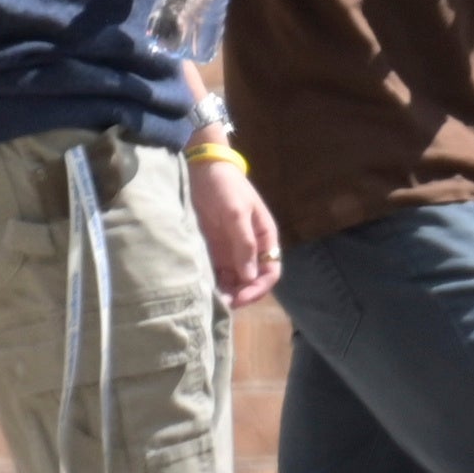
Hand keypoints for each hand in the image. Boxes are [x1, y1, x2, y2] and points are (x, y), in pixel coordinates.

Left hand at [191, 148, 280, 307]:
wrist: (202, 169)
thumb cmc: (226, 187)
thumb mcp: (236, 212)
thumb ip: (244, 244)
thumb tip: (249, 277)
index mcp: (264, 238)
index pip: (270, 271)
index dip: (258, 288)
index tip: (241, 297)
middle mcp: (250, 248)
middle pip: (252, 280)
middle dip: (241, 294)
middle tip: (222, 303)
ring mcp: (232, 250)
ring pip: (234, 280)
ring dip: (226, 291)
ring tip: (211, 300)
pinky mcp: (214, 250)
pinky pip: (217, 273)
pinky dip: (213, 283)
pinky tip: (203, 289)